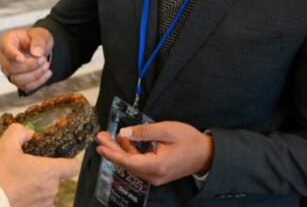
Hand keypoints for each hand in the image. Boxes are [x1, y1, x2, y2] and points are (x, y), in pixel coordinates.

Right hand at [0, 27, 53, 92]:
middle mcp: (3, 56)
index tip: (21, 59)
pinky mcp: (15, 80)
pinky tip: (47, 73)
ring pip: (16, 79)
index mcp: (6, 41)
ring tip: (46, 66)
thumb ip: (39, 41)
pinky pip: (24, 86)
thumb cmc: (36, 38)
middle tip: (44, 60)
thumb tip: (36, 53)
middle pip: (10, 67)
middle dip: (30, 66)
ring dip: (34, 75)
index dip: (12, 56)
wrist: (38, 48)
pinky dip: (38, 82)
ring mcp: (7, 70)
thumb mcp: (40, 34)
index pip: (5, 50)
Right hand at [0, 124, 79, 206]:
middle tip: (27, 167)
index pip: (73, 166)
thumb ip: (19, 131)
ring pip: (47, 190)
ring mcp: (44, 203)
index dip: (68, 160)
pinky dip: (32, 197)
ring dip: (38, 185)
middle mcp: (51, 188)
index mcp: (49, 170)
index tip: (59, 158)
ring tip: (19, 181)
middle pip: (57, 177)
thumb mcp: (6, 145)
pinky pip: (40, 202)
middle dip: (45, 171)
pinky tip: (18, 192)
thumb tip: (28, 133)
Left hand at [95, 121, 213, 185]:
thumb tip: (123, 133)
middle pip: (127, 163)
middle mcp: (154, 175)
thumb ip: (143, 132)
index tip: (99, 145)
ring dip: (119, 150)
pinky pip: (138, 164)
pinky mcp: (156, 173)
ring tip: (107, 137)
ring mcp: (155, 176)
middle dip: (112, 149)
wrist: (207, 154)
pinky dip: (130, 153)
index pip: (127, 161)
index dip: (111, 153)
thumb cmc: (189, 140)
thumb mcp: (166, 130)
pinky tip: (123, 141)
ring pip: (131, 164)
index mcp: (156, 166)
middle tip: (99, 137)